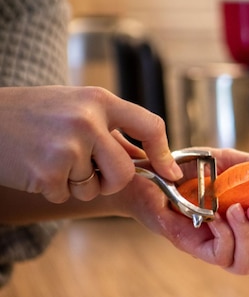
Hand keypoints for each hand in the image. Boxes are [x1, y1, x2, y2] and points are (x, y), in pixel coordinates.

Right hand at [0, 86, 181, 202]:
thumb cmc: (31, 115)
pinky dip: (53, 190)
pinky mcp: (48, 171)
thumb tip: (149, 159)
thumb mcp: (74, 106)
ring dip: (78, 185)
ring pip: (95, 187)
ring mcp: (67, 146)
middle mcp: (87, 120)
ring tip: (52, 160)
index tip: (170, 173)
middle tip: (89, 173)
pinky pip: (66, 196)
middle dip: (111, 181)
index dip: (164, 154)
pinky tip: (36, 168)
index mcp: (99, 100)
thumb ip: (109, 129)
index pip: (150, 125)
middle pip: (125, 171)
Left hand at [118, 148, 248, 273]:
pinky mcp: (195, 248)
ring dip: (248, 237)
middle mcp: (234, 234)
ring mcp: (215, 245)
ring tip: (235, 211)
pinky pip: (222, 255)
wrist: (148, 172)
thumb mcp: (224, 160)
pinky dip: (225, 235)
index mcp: (245, 213)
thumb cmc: (184, 167)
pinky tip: (215, 217)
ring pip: (247, 264)